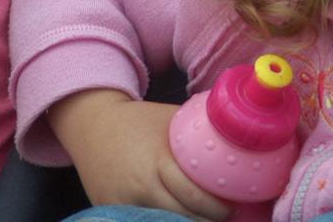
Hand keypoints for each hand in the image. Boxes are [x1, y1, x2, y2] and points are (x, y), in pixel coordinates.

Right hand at [49, 89, 231, 220]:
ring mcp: (122, 203)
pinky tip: (175, 217)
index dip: (217, 209)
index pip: (194, 197)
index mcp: (160, 162)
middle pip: (182, 218)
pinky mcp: (110, 210)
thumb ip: (200, 135)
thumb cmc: (139, 120)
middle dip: (207, 221)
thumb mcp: (173, 120)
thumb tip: (241, 138)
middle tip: (224, 216)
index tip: (233, 208)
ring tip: (202, 217)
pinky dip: (161, 221)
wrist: (92, 125)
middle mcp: (140, 186)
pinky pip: (141, 221)